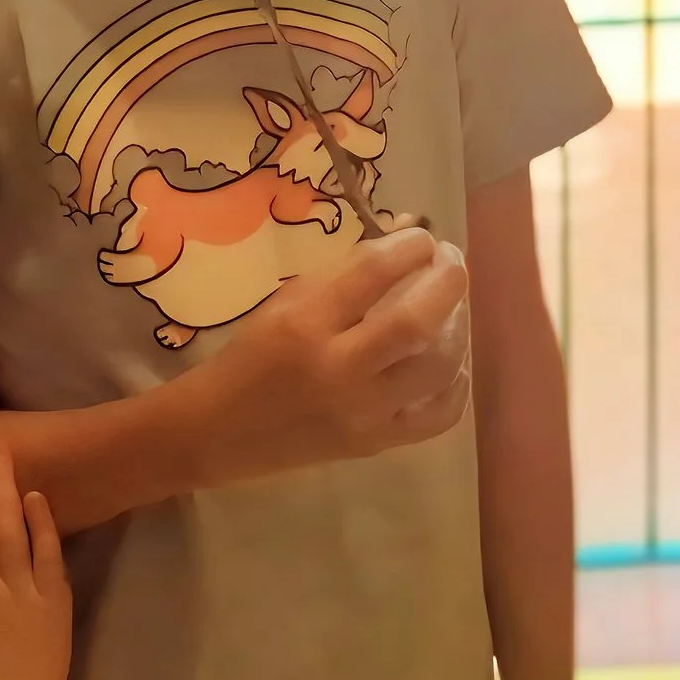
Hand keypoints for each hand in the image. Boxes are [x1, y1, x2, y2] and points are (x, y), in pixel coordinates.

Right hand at [200, 226, 471, 481]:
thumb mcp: (285, 301)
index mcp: (305, 324)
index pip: (373, 272)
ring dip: (458, 326)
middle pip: (416, 322)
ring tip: (452, 306)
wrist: (221, 432)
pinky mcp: (376, 444)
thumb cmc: (252, 355)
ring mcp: (363, 413)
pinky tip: (452, 359)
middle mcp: (339, 369)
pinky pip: (439, 416)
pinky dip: (456, 382)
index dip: (409, 245)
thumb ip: (344, 272)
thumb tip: (404, 240)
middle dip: (447, 280)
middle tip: (450, 260)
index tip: (421, 235)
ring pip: (438, 367)